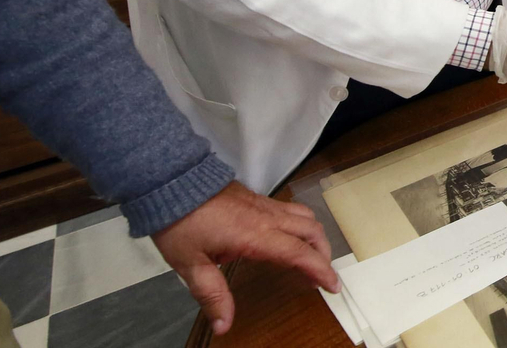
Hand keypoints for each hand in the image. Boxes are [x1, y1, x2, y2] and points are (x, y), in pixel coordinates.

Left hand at [151, 181, 337, 335]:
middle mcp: (266, 217)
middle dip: (323, 253)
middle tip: (322, 274)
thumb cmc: (181, 221)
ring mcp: (263, 204)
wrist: (173, 181)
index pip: (299, 253)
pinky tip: (288, 234)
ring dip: (315, 235)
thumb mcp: (191, 264)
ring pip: (304, 215)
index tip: (332, 285)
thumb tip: (224, 325)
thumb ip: (212, 295)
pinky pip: (290, 208)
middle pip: (311, 231)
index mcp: (255, 236)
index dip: (320, 270)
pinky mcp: (257, 197)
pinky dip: (300, 222)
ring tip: (311, 254)